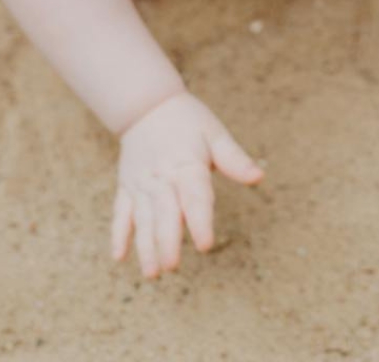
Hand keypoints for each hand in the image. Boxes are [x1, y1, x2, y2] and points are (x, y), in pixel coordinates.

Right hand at [111, 91, 262, 278]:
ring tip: (152, 273)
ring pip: (142, 219)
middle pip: (164, 213)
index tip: (205, 244)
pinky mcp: (126, 187)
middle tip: (173, 267)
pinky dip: (118, 235)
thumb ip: (234, 159)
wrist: (146, 105)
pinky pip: (121, 213)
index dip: (199, 221)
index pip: (194, 196)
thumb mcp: (214, 133)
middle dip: (167, 242)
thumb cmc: (188, 120)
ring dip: (145, 246)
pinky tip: (118, 258)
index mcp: (186, 165)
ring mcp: (141, 184)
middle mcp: (161, 177)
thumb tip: (259, 177)